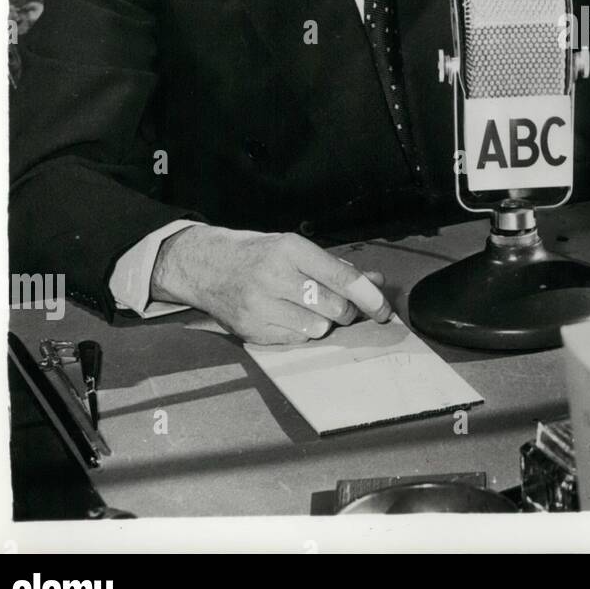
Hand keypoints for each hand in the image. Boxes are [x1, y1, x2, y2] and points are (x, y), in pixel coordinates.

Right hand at [152, 225, 392, 344]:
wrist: (205, 266)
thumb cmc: (258, 254)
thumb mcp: (296, 249)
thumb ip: (337, 267)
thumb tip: (375, 281)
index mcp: (290, 249)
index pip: (341, 278)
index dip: (369, 296)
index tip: (384, 308)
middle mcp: (274, 276)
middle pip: (335, 308)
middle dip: (346, 310)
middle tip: (339, 304)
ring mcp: (260, 305)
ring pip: (319, 327)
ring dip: (323, 321)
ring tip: (307, 306)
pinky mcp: (251, 329)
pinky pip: (298, 339)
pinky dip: (302, 331)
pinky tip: (288, 315)